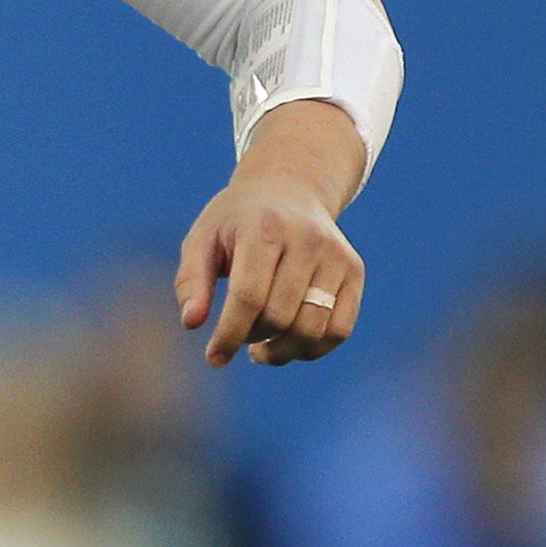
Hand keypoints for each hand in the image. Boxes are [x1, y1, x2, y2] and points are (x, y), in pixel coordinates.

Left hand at [176, 101, 366, 367]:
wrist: (288, 189)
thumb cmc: (235, 222)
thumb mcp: (202, 239)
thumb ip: (191, 280)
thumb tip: (191, 323)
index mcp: (263, 228)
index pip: (248, 296)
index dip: (229, 334)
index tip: (213, 358)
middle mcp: (306, 240)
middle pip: (280, 316)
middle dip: (252, 338)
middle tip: (237, 339)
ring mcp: (336, 256)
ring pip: (314, 328)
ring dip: (283, 351)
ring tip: (260, 350)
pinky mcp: (354, 271)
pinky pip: (340, 329)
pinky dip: (313, 349)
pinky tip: (288, 344)